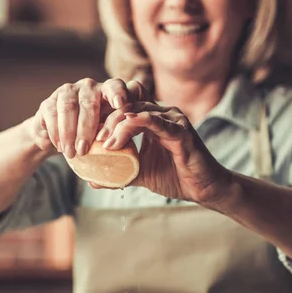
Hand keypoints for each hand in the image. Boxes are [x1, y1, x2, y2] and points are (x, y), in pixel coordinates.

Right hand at [27, 78, 149, 157]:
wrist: (62, 139)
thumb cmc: (93, 137)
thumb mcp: (108, 137)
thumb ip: (118, 139)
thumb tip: (129, 164)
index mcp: (107, 92)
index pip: (115, 86)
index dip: (118, 94)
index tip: (120, 105)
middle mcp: (88, 87)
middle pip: (89, 104)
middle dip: (86, 129)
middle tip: (84, 150)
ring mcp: (68, 91)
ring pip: (68, 108)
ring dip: (69, 133)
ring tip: (71, 153)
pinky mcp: (49, 101)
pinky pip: (51, 114)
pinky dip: (55, 132)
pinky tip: (59, 146)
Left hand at [98, 97, 232, 205]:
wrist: (203, 190)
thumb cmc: (175, 177)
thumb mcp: (139, 173)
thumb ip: (118, 172)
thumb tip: (92, 179)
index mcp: (153, 119)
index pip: (125, 103)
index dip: (105, 112)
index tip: (88, 131)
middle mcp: (163, 114)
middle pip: (128, 103)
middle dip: (107, 118)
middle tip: (93, 138)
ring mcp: (173, 120)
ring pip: (138, 110)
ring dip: (117, 125)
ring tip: (104, 143)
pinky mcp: (181, 131)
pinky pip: (154, 121)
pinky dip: (135, 124)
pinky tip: (120, 135)